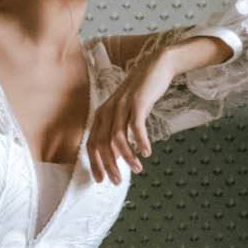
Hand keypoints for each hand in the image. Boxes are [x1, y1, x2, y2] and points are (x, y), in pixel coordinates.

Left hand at [86, 49, 174, 182]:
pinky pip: (135, 126)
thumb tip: (119, 156)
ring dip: (127, 157)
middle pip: (102, 143)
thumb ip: (120, 132)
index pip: (92, 144)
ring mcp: (122, 105)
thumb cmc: (141, 93)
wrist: (155, 66)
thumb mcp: (125, 114)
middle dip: (109, 165)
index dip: (95, 164)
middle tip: (117, 181)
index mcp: (101, 115)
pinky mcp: (137, 101)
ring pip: (118, 138)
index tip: (101, 180)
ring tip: (137, 169)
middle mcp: (108, 110)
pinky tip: (147, 152)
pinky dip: (140, 141)